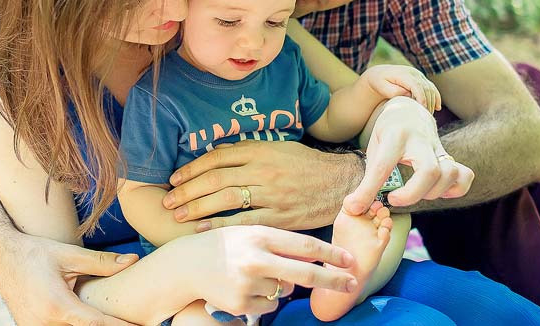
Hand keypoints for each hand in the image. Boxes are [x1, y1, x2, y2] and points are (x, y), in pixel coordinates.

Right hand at [0, 230, 138, 325]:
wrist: (0, 258)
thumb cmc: (36, 253)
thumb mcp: (70, 255)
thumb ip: (103, 262)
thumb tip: (133, 260)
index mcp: (57, 306)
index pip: (96, 324)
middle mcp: (44, 323)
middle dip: (106, 325)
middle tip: (132, 321)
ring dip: (90, 324)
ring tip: (111, 317)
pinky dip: (73, 323)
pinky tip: (87, 316)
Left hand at [163, 141, 359, 230]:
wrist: (339, 183)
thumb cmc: (305, 164)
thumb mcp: (277, 148)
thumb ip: (247, 152)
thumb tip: (214, 156)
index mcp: (260, 150)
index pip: (216, 158)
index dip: (191, 168)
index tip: (174, 178)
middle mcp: (263, 170)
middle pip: (215, 180)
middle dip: (187, 191)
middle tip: (168, 200)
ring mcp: (272, 194)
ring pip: (225, 200)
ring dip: (197, 208)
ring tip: (178, 215)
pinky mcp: (280, 217)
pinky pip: (244, 222)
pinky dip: (221, 226)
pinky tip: (203, 230)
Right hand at [178, 225, 358, 317]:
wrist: (186, 264)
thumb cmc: (225, 244)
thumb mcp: (250, 232)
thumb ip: (280, 242)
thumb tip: (317, 256)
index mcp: (260, 235)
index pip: (305, 246)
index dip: (332, 253)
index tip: (350, 259)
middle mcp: (255, 259)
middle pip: (306, 274)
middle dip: (333, 280)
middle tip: (353, 283)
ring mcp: (248, 284)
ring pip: (285, 291)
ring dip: (280, 286)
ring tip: (254, 274)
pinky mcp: (241, 304)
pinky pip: (268, 306)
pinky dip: (263, 299)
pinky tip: (245, 286)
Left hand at [343, 97, 473, 214]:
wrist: (409, 109)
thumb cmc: (387, 132)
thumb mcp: (374, 145)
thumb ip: (369, 174)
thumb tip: (354, 207)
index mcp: (395, 135)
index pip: (383, 166)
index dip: (368, 190)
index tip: (356, 205)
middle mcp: (420, 140)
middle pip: (430, 170)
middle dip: (412, 194)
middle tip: (393, 199)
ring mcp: (438, 147)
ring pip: (449, 174)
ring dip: (432, 193)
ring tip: (414, 193)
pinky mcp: (450, 156)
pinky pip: (464, 175)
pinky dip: (455, 190)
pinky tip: (437, 191)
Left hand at [361, 65, 441, 112]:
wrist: (380, 74)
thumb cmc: (379, 82)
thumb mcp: (382, 87)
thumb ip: (394, 91)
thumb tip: (409, 94)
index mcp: (403, 74)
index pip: (416, 85)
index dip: (421, 97)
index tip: (423, 109)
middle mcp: (413, 73)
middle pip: (426, 88)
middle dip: (428, 102)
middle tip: (426, 116)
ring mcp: (419, 75)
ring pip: (431, 88)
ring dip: (433, 102)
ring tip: (429, 115)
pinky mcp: (422, 79)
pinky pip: (432, 88)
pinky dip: (436, 97)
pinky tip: (438, 107)